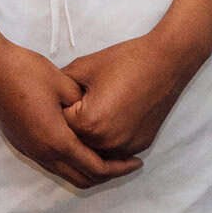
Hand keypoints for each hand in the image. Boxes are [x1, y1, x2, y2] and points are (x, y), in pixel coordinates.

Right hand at [0, 38, 143, 189]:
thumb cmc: (25, 69)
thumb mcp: (63, 83)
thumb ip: (83, 105)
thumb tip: (95, 116)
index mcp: (57, 140)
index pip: (95, 167)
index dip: (119, 168)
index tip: (137, 162)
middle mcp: (42, 152)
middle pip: (81, 178)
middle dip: (105, 175)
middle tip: (123, 163)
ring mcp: (28, 148)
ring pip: (64, 172)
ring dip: (85, 168)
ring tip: (103, 153)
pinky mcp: (19, 141)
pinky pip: (51, 162)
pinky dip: (69, 160)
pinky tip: (75, 142)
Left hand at [62, 32, 200, 156]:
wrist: (163, 64)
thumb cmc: (122, 61)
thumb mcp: (82, 67)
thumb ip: (61, 85)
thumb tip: (48, 94)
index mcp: (90, 123)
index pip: (60, 125)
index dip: (57, 110)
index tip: (57, 98)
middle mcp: (107, 142)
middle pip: (77, 142)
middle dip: (70, 126)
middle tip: (70, 105)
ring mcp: (126, 147)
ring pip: (96, 150)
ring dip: (88, 137)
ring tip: (87, 112)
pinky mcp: (140, 146)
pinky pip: (115, 150)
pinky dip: (106, 140)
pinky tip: (105, 120)